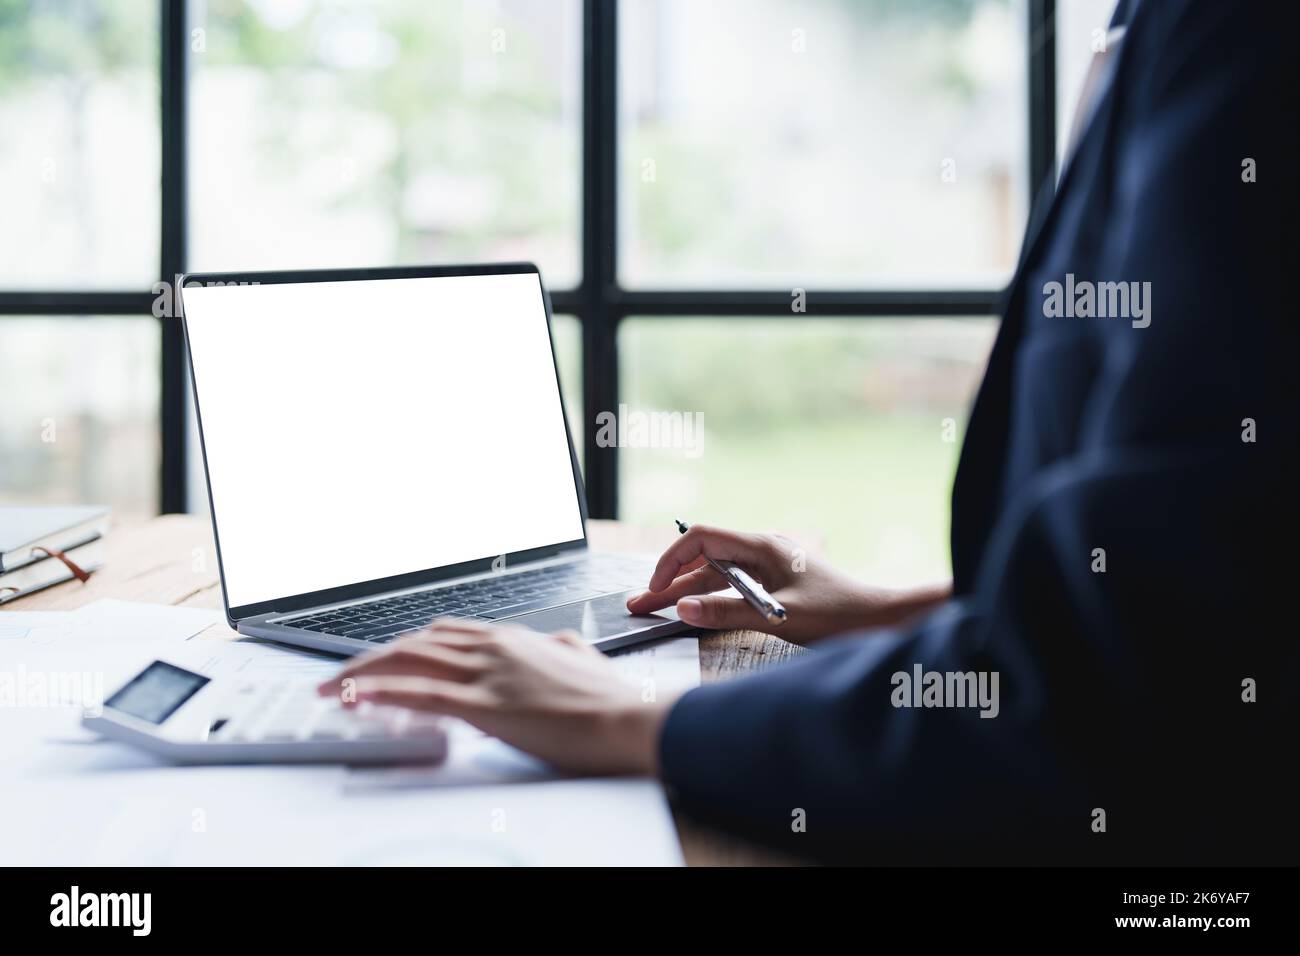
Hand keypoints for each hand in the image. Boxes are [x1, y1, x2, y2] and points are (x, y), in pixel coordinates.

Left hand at [317, 619, 676, 775]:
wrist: (629, 718)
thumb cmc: (608, 698)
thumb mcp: (581, 658)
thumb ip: (562, 646)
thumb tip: (559, 643)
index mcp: (511, 638)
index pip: (442, 633)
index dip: (403, 647)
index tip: (380, 660)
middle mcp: (494, 646)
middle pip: (415, 642)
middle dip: (371, 658)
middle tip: (341, 677)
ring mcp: (488, 672)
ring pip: (409, 661)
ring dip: (364, 673)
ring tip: (335, 688)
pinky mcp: (487, 704)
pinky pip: (423, 694)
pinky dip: (384, 693)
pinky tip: (360, 697)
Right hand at [626, 524, 950, 644]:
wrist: (879, 618)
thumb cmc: (838, 614)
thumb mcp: (779, 616)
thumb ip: (727, 612)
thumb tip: (681, 609)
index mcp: (762, 545)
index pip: (702, 538)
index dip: (671, 560)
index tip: (656, 589)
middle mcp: (761, 550)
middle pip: (703, 559)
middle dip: (669, 580)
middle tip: (638, 604)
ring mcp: (766, 566)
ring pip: (714, 575)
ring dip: (684, 592)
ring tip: (652, 611)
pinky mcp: (772, 584)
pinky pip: (731, 586)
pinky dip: (707, 598)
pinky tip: (689, 610)